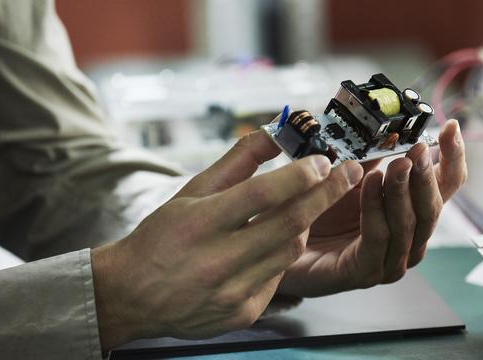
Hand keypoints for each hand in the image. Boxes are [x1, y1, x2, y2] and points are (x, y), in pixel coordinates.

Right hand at [90, 131, 363, 349]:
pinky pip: (279, 276)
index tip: (324, 161)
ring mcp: (232, 292)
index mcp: (199, 224)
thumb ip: (236, 162)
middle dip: (326, 195)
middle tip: (349, 173)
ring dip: (305, 223)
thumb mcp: (190, 192)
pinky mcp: (243, 313)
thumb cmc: (161, 238)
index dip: (298, 176)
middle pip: (288, 224)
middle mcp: (216, 262)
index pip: (260, 195)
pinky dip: (282, 254)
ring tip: (307, 204)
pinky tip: (272, 243)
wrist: (133, 296)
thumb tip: (275, 133)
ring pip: (290, 250)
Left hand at [277, 119, 466, 296]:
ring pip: (408, 225)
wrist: (282, 245)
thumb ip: (370, 157)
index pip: (445, 187)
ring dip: (402, 191)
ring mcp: (389, 260)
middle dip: (426, 176)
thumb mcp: (349, 176)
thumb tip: (387, 125)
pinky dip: (375, 209)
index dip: (452, 157)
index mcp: (410, 213)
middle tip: (418, 149)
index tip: (451, 127)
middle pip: (432, 208)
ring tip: (396, 164)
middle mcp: (407, 240)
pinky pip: (377, 239)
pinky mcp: (364, 272)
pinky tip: (370, 184)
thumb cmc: (317, 212)